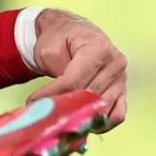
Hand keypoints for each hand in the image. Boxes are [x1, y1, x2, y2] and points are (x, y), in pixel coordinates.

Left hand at [25, 9, 127, 127]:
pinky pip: (116, 115)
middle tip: (42, 114)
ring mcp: (121, 79)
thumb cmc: (59, 38)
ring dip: (80, 118)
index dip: (53, 95)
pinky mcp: (122, 92)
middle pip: (89, 97)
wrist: (72, 32)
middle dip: (63, 108)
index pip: (75, 82)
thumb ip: (54, 75)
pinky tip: (80, 122)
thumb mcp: (49, 50)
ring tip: (58, 118)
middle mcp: (115, 65)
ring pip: (103, 110)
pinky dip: (100, 123)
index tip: (33, 103)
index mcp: (99, 49)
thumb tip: (51, 103)